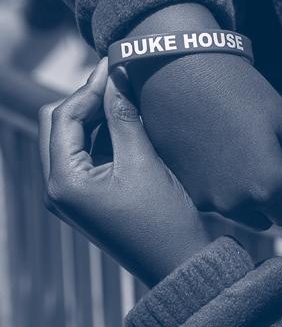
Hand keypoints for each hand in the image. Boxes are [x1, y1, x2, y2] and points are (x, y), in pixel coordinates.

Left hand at [38, 59, 211, 288]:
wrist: (178, 265)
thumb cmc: (162, 220)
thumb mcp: (144, 161)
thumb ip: (124, 115)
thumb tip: (116, 74)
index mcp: (62, 181)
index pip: (63, 115)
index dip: (89, 85)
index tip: (116, 61)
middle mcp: (57, 188)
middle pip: (59, 123)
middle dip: (88, 98)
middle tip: (121, 77)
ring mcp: (71, 194)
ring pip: (72, 136)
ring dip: (97, 115)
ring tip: (129, 95)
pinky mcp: (88, 196)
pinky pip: (87, 153)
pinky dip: (104, 134)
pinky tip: (131, 121)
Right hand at [126, 51, 281, 230]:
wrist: (180, 70)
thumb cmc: (241, 92)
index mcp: (267, 187)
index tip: (277, 155)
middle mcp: (234, 203)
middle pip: (263, 216)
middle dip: (264, 192)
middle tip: (252, 147)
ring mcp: (204, 199)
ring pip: (235, 209)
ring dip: (238, 189)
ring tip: (229, 144)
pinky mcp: (180, 190)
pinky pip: (208, 199)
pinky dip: (212, 182)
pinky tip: (206, 148)